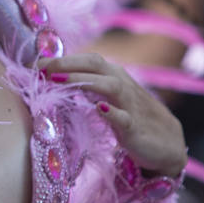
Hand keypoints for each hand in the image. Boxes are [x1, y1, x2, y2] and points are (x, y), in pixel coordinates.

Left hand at [41, 53, 186, 176]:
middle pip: (96, 65)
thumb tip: (54, 78)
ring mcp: (130, 106)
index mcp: (114, 76)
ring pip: (109, 86)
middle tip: (41, 68)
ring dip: (84, 81)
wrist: (168, 143)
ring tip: (58, 80)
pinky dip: (111, 112)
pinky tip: (98, 109)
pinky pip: (124, 118)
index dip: (62, 59)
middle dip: (67, 64)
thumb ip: (87, 86)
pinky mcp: (135, 129)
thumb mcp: (109, 98)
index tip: (35, 64)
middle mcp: (122, 85)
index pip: (88, 60)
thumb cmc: (132, 116)